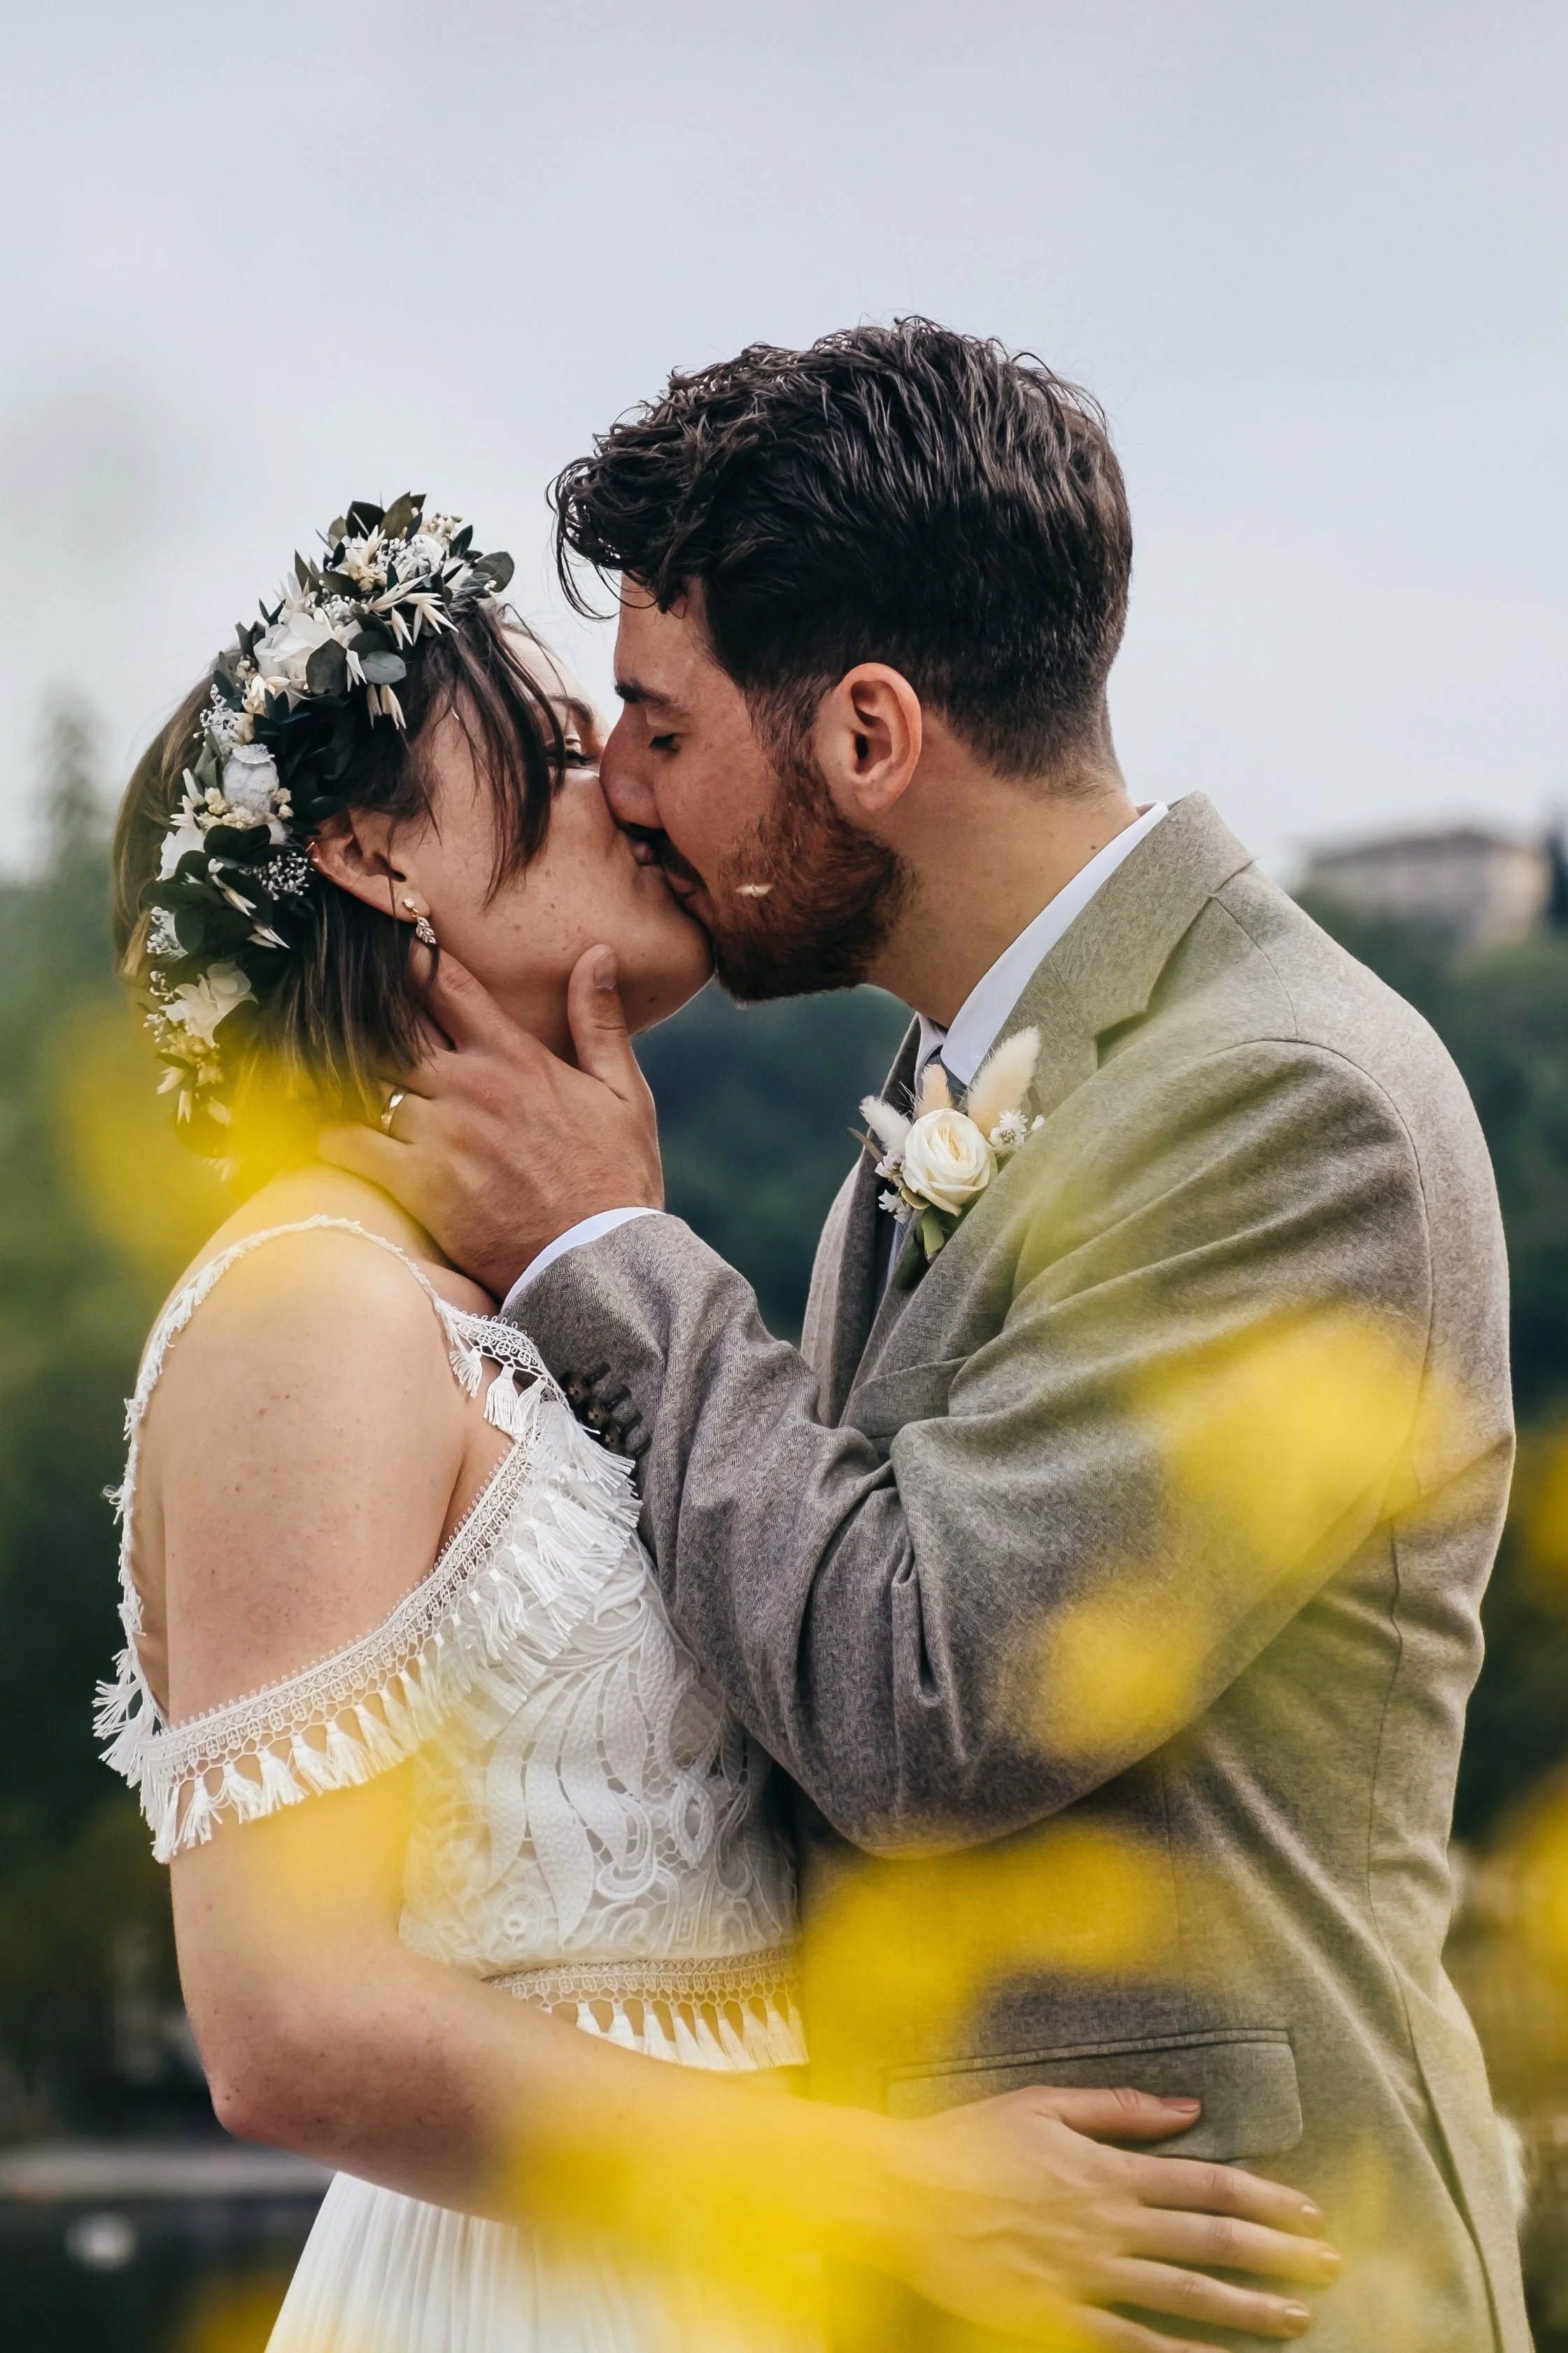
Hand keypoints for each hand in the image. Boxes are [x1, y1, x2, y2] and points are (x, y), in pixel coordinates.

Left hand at [320, 944, 662, 1296]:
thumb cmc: (615, 1181)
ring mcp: (439, 1135)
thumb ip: (598, 1021)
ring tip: (326, 1071)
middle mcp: (469, 1086)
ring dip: (350, 1078)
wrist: (599, 1265)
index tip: (390, 942)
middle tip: (341, 1007)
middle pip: (392, 1027)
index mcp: (514, 1057)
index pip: (447, 984)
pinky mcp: (418, 1185)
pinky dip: (334, 1137)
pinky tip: (330, 1136)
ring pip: (369, 1083)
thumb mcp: (624, 1094)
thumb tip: (597, 953)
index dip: (411, 955)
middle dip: (368, 1015)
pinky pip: (352, 1146)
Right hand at [868, 2085, 1337, 2349]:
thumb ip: (1120, 2107)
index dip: (1266, 2197)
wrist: (902, 2192)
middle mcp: (1109, 2220)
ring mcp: (1086, 2272)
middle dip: (1279, 2254)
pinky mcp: (1057, 2313)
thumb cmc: (968, 2140)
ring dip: (1247, 2308)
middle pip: (1211, 2239)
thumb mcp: (1044, 2103)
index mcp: (1108, 2167)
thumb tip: (1187, 2107)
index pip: (1207, 2181)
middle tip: (1330, 2267)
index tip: (1310, 2210)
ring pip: (1185, 2294)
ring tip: (1297, 2321)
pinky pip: (1131, 2342)